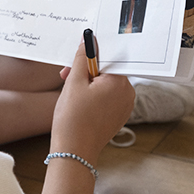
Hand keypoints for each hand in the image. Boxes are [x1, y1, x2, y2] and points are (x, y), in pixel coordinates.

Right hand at [51, 41, 134, 164]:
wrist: (74, 152)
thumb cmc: (73, 118)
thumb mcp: (74, 82)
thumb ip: (82, 58)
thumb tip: (88, 41)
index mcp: (119, 82)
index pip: (107, 57)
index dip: (89, 56)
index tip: (76, 58)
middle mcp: (128, 92)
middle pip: (106, 70)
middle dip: (86, 71)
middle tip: (66, 76)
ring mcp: (125, 105)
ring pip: (106, 83)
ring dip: (88, 83)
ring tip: (71, 92)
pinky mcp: (119, 115)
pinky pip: (108, 97)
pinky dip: (95, 95)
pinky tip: (80, 103)